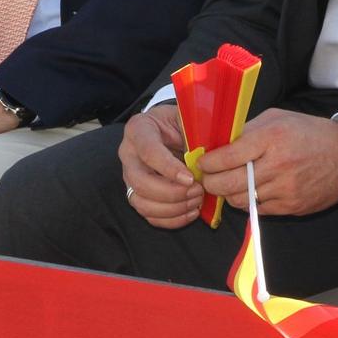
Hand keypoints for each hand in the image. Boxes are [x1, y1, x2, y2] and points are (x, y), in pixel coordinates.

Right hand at [119, 103, 202, 228]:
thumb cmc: (178, 123)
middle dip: (171, 192)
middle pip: (140, 182)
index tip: (190, 178)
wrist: (169, 130)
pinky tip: (191, 211)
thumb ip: (195, 130)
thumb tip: (208, 152)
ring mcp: (130, 177)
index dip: (168, 168)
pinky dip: (172, 219)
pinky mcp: (138, 195)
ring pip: (141, 203)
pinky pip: (149, 215)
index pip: (148, 151)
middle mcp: (128, 154)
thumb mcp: (186, 117)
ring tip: (196, 200)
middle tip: (197, 190)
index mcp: (138, 129)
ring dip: (173, 208)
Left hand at [197, 109, 337, 217]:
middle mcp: (276, 166)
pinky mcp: (291, 207)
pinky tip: (247, 192)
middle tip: (206, 178)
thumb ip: (248, 130)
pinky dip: (247, 202)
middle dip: (210, 183)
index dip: (209, 162)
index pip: (228, 156)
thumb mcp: (277, 118)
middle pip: (228, 184)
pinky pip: (258, 210)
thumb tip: (220, 144)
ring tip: (226, 185)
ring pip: (240, 200)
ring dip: (227, 195)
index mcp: (271, 138)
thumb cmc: (309, 132)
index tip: (202, 162)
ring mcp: (284, 190)